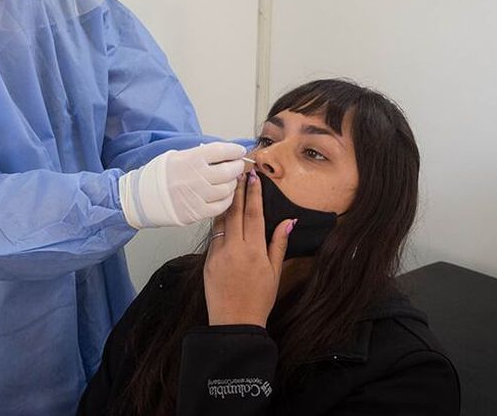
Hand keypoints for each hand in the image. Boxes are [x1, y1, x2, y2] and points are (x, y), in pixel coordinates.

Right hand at [118, 142, 246, 228]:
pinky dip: (227, 199)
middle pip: (229, 171)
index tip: (239, 151)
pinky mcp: (197, 212)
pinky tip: (225, 195)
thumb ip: (200, 155)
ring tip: (229, 180)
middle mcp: (197, 177)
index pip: (222, 151)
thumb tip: (223, 154)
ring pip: (228, 189)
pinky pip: (221, 206)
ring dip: (233, 184)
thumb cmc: (159, 175)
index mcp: (191, 159)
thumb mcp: (177, 156)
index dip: (235, 150)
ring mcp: (198, 196)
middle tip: (238, 165)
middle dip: (237, 167)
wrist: (142, 197)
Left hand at [203, 171, 294, 326]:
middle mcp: (235, 248)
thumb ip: (279, 243)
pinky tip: (219, 213)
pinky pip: (213, 236)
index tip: (253, 177)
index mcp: (254, 250)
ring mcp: (218, 254)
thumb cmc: (259, 299)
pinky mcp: (207, 261)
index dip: (254, 194)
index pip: (254, 214)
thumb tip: (289, 220)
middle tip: (238, 172)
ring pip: (221, 222)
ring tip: (228, 186)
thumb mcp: (275, 272)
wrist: (234, 323)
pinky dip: (217, 223)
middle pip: (236, 212)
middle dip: (237, 191)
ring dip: (225, 203)